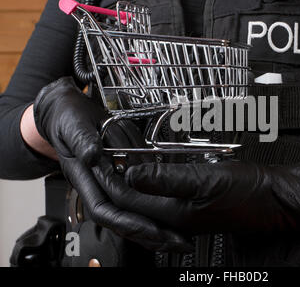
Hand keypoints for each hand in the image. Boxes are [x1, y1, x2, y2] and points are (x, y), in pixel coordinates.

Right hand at [33, 77, 192, 251]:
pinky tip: (170, 221)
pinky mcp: (119, 180)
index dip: (127, 222)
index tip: (151, 229)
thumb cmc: (68, 119)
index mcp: (83, 177)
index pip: (104, 210)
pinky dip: (152, 214)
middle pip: (121, 221)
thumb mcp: (73, 124)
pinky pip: (136, 203)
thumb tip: (92, 155)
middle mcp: (96, 187)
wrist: (67, 113)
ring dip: (154, 229)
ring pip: (130, 216)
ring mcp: (107, 186)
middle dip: (148, 234)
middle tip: (176, 241)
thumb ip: (82, 140)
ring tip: (178, 238)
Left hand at [122, 161, 299, 233]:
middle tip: (108, 154)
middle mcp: (176, 216)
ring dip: (134, 175)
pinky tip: (152, 162)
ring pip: (148, 195)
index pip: (128, 200)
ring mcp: (185, 210)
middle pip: (134, 200)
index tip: (100, 158)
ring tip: (124, 154)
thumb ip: (165, 179)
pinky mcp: (194, 201)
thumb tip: (131, 174)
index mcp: (174, 215)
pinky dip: (153, 176)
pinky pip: (164, 190)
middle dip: (119, 177)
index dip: (112, 178)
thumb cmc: (248, 193)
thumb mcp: (205, 181)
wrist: (275, 197)